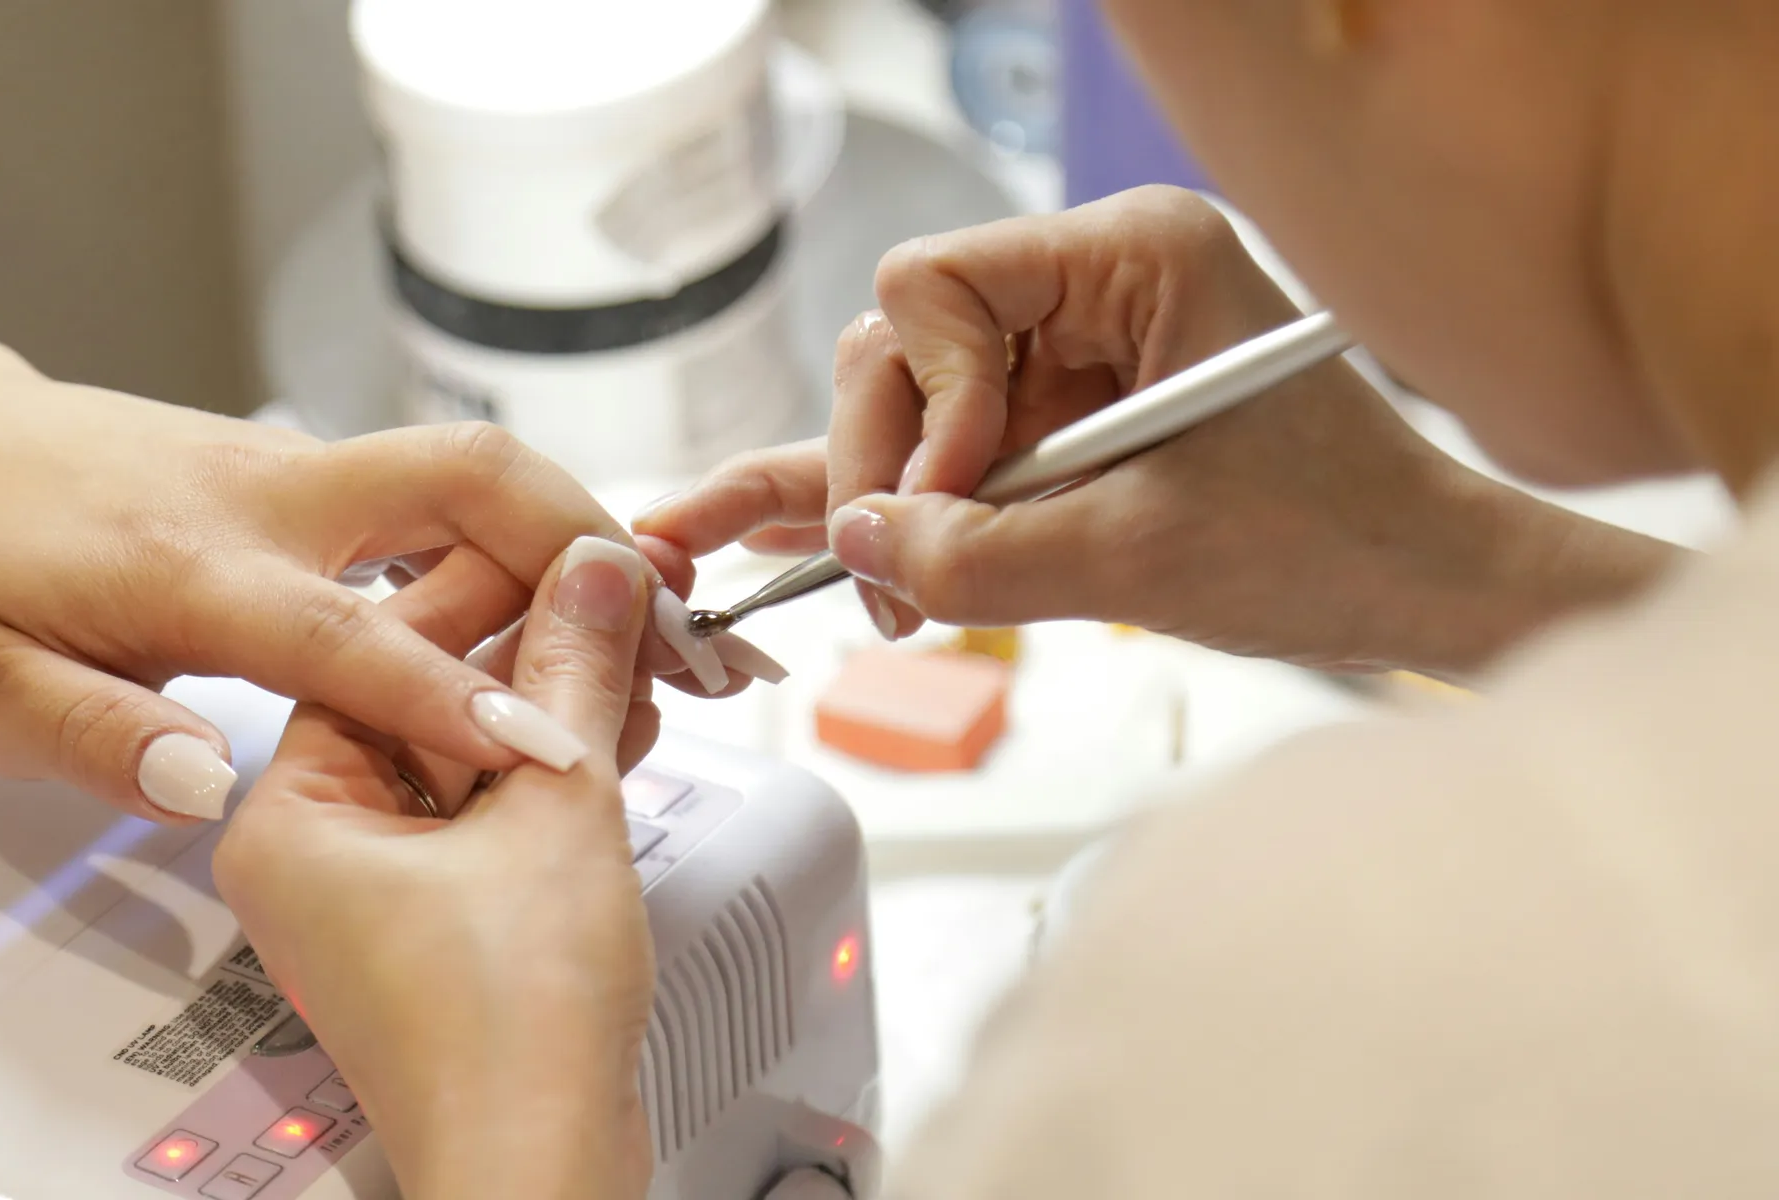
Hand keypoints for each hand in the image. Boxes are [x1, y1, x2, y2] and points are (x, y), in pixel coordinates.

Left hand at [0, 339, 750, 822]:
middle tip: (677, 631)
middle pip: (463, 476)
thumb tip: (213, 782)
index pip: (350, 635)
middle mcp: (263, 496)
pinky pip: (433, 491)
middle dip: (583, 540)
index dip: (457, 699)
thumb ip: (95, 735)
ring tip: (656, 628)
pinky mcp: (299, 471)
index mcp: (189, 565)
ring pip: (465, 470)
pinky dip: (514, 537)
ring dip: (570, 534)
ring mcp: (289, 469)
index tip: (555, 751)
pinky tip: (552, 608)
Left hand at [214, 536, 658, 1199]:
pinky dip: (547, 777)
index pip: (377, 649)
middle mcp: (312, 850)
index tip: (565, 548)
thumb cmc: (505, 1031)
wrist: (537, 1168)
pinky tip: (620, 730)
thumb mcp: (554, 808)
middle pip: (421, 699)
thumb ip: (572, 673)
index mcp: (289, 813)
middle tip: (616, 597)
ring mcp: (370, 894)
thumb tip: (594, 573)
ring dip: (551, 711)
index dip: (488, 586)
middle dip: (530, 653)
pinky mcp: (430, 929)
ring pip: (461, 758)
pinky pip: (482, 816)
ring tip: (637, 658)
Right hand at [638, 187, 1675, 676]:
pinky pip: (949, 453)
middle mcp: (1092, 285)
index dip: (922, 398)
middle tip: (893, 575)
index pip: (936, 284)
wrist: (1425, 590)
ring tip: (874, 593)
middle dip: (887, 463)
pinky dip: (894, 500)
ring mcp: (1073, 354)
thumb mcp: (1141, 559)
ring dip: (887, 500)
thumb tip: (859, 542)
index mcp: (1134, 256)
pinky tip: (796, 533)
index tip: (950, 496)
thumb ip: (982, 552)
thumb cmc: (1338, 544)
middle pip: (905, 344)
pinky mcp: (1066, 424)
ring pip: (912, 406)